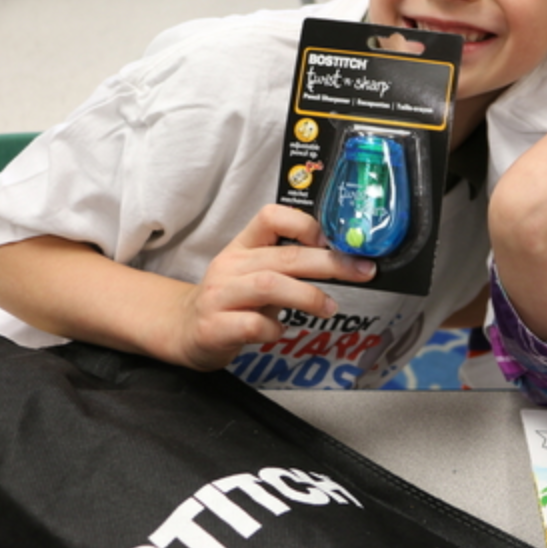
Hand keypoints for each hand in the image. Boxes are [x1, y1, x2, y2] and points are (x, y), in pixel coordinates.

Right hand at [165, 204, 375, 370]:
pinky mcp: (214, 327)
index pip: (271, 216)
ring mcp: (219, 296)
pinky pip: (253, 324)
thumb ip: (290, 263)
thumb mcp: (257, 272)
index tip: (335, 241)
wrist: (185, 330)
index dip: (305, 224)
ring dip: (307, 296)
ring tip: (329, 308)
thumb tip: (345, 260)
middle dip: (330, 263)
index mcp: (243, 245)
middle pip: (284, 256)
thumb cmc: (235, 300)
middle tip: (361, 271)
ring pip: (269, 285)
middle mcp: (230, 265)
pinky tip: (279, 331)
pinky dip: (274, 329)